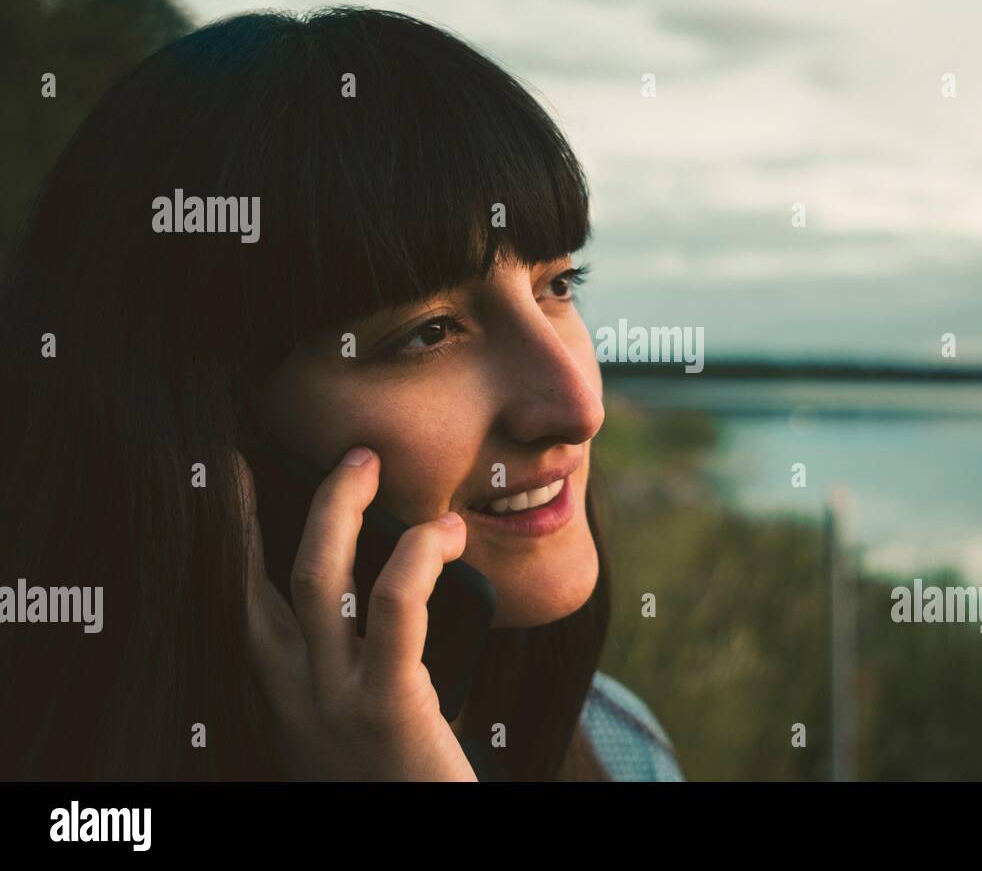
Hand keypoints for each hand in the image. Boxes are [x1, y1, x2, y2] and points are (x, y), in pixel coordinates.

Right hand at [235, 445, 476, 780]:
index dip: (233, 537)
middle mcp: (291, 694)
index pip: (243, 602)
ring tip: (367, 463)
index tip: (234, 479)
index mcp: (280, 694)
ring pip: (318, 580)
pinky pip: (394, 612)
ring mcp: (331, 701)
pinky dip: (415, 558)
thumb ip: (343, 661)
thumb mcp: (348, 718)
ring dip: (340, 509)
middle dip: (284, 506)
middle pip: (266, 577)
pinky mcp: (387, 706)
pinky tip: (443, 534)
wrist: (417, 842)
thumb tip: (370, 584)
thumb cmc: (394, 777)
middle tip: (339, 455)